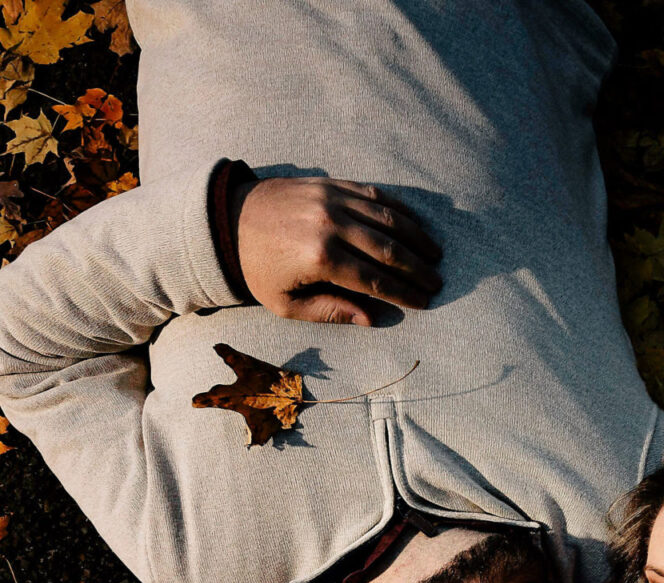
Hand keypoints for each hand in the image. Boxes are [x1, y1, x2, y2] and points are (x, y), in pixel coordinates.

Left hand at [235, 175, 442, 324]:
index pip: (375, 280)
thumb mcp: (285, 303)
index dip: (404, 294)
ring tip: (435, 255)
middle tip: (437, 282)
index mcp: (320, 258)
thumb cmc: (255, 268)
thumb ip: (329, 311)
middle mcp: (331, 224)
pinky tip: (414, 223)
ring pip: (388, 218)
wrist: (226, 219)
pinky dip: (398, 208)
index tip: (424, 303)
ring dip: (416, 237)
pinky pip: (374, 194)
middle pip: (388, 249)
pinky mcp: (330, 183)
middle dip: (417, 269)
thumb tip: (371, 318)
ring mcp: (332, 199)